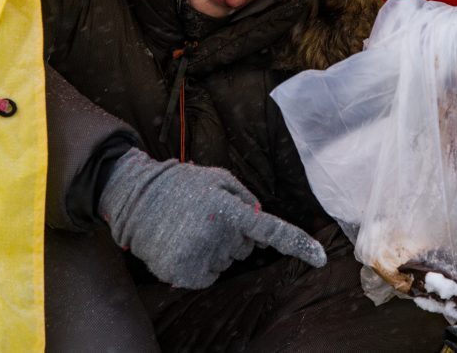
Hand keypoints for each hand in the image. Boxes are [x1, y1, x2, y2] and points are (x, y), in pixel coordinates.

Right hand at [99, 148, 325, 287]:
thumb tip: (260, 221)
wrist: (135, 197)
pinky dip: (198, 265)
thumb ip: (244, 198)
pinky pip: (208, 276)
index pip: (271, 231)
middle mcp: (217, 235)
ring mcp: (199, 256)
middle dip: (231, 234)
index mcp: (228, 208)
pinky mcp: (183, 274)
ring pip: (226, 261)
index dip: (298, 245)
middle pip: (245, 247)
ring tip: (189, 228)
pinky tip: (182, 245)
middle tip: (204, 217)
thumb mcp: (216, 178)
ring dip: (213, 248)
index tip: (320, 260)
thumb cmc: (180, 185)